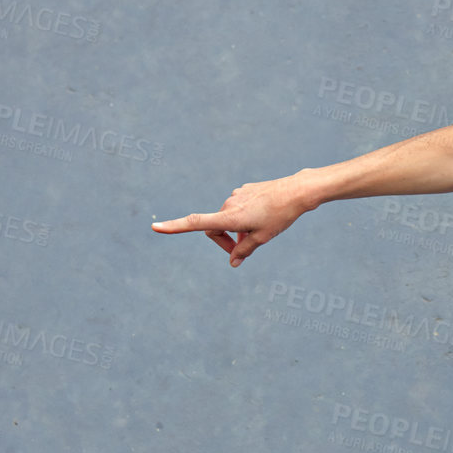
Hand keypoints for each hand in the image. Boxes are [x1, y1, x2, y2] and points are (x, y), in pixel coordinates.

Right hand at [151, 177, 308, 267]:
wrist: (296, 192)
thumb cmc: (279, 216)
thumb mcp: (262, 238)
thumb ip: (244, 250)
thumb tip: (233, 262)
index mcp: (230, 217)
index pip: (196, 224)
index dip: (174, 227)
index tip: (156, 228)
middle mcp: (228, 204)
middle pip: (215, 228)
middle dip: (224, 241)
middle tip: (242, 251)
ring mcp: (236, 196)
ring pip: (227, 218)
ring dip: (236, 229)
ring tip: (258, 232)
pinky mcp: (244, 191)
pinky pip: (237, 208)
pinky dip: (243, 218)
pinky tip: (262, 217)